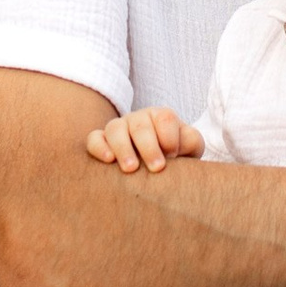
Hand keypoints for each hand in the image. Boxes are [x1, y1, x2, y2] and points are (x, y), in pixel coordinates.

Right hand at [85, 104, 205, 173]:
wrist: (158, 166)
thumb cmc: (176, 156)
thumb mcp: (189, 147)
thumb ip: (191, 142)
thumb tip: (178, 147)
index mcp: (162, 117)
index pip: (164, 118)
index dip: (169, 137)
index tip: (173, 156)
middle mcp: (139, 119)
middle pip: (140, 124)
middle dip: (149, 146)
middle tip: (157, 167)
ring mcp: (119, 128)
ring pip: (115, 128)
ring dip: (123, 148)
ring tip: (131, 169)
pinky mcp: (102, 141)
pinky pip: (94, 138)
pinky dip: (99, 147)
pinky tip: (108, 160)